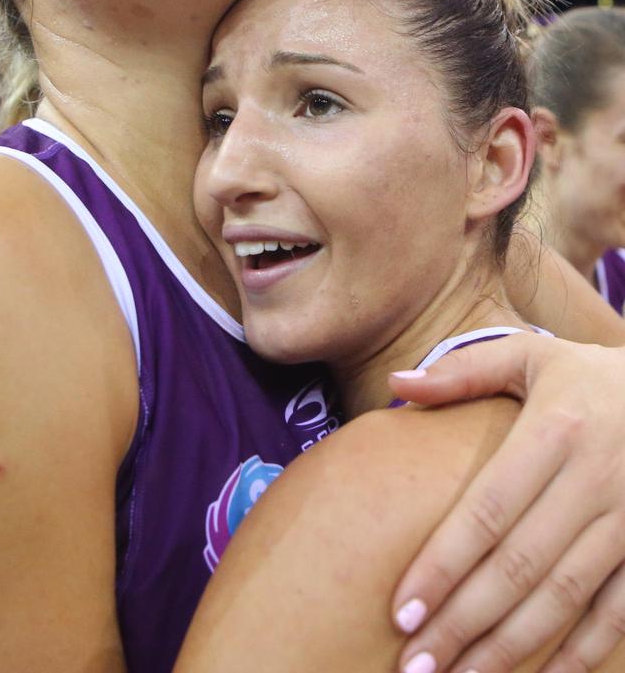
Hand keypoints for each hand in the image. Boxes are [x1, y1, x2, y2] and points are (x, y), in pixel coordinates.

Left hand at [387, 336, 624, 671]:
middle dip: (463, 622)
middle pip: (518, 566)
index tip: (400, 612)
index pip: (486, 511)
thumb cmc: (591, 375)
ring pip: (564, 598)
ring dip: (512, 648)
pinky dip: (583, 652)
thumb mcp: (532, 357)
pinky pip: (619, 612)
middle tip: (414, 666)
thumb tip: (396, 384)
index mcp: (554, 431)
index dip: (443, 565)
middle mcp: (593, 479)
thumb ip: (464, 371)